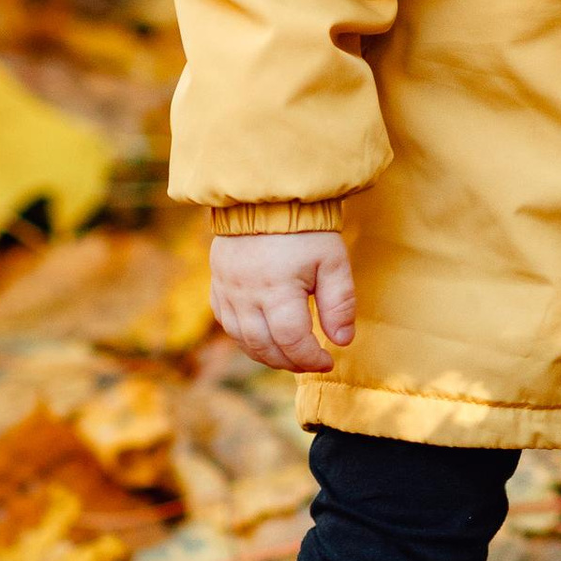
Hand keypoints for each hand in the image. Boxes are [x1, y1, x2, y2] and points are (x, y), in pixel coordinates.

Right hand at [210, 229, 355, 374]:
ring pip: (242, 340)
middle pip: (265, 347)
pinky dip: (245, 339)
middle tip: (310, 361)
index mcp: (277, 289)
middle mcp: (247, 295)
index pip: (292, 341)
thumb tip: (342, 342)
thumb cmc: (305, 230)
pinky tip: (263, 339)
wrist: (266, 199)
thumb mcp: (333, 262)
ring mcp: (228, 291)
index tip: (327, 361)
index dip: (311, 359)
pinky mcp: (218, 284)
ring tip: (290, 356)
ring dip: (267, 355)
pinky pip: (226, 323)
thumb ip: (340, 304)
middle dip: (291, 362)